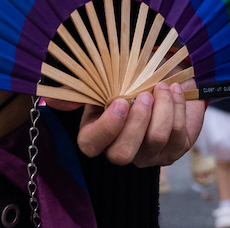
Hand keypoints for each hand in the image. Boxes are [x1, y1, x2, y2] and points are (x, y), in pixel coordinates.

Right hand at [44, 83, 204, 166]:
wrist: (164, 75)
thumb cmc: (130, 77)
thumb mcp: (102, 77)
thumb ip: (77, 86)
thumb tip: (52, 98)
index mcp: (97, 132)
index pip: (91, 145)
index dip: (106, 127)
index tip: (121, 101)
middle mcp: (120, 149)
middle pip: (122, 155)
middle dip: (137, 122)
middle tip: (145, 94)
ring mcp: (147, 155)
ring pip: (155, 141)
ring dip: (162, 108)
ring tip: (162, 86)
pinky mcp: (173, 151)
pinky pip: (177, 137)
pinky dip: (177, 108)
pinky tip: (174, 91)